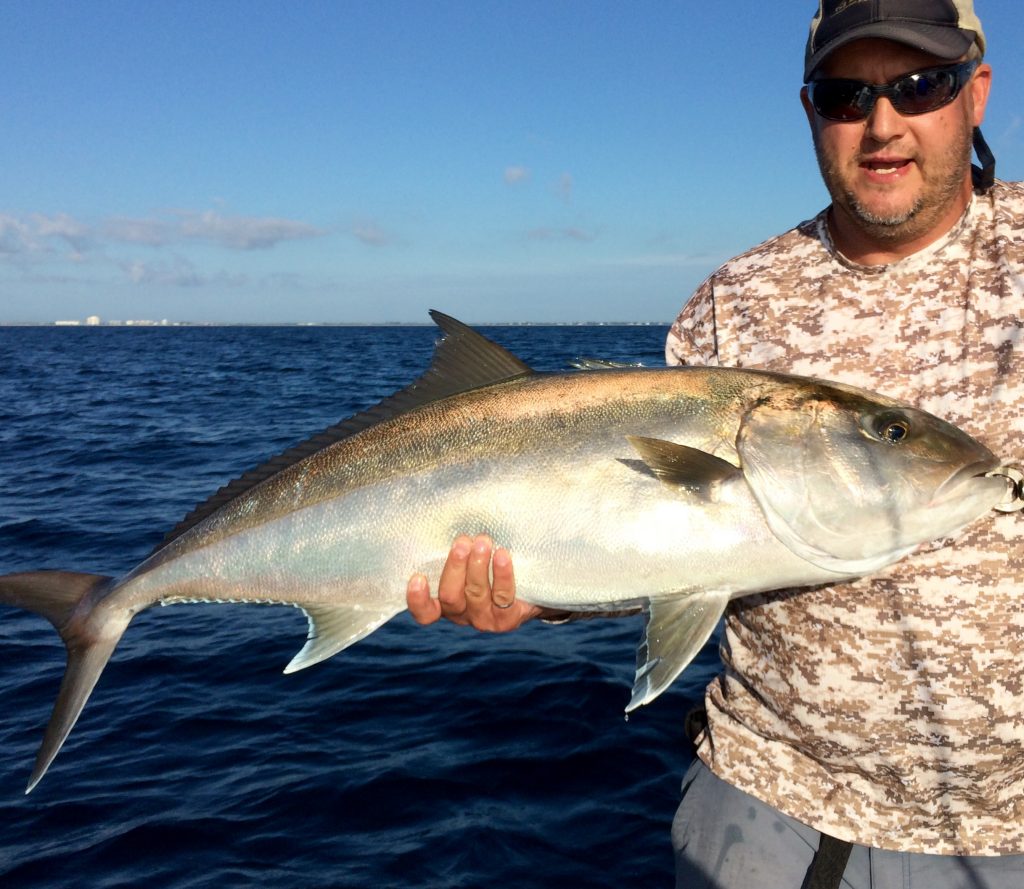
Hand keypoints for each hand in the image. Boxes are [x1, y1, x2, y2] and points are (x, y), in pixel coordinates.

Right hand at [406, 534, 540, 630]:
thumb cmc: (489, 561)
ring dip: (478, 565)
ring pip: (475, 594)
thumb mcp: (468, 555)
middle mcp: (461, 614)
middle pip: (449, 596)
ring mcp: (484, 618)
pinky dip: (502, 574)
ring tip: (484, 541)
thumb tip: (447, 506)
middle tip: (463, 541)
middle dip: (455, 566)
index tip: (418, 577)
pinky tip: (503, 554)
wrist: (530, 584)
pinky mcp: (507, 618)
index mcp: (443, 602)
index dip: (418, 599)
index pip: (424, 612)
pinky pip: (503, 596)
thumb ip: (455, 544)